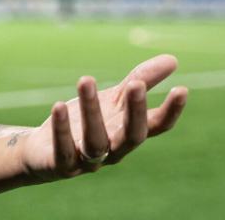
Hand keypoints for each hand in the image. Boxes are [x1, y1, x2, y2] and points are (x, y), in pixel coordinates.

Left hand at [20, 53, 188, 183]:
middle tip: (137, 84)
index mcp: (127, 133)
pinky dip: (62, 129)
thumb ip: (140, 81)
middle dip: (136, 112)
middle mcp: (113, 150)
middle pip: (131, 137)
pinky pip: (63, 150)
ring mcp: (87, 161)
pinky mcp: (61, 165)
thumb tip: (174, 59)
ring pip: (95, 142)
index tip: (182, 89)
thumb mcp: (113, 100)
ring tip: (86, 79)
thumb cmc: (85, 123)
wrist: (42, 153)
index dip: (171, 111)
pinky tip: (59, 105)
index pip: (156, 126)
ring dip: (92, 112)